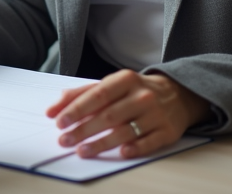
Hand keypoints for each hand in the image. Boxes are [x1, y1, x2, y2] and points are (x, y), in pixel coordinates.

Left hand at [46, 70, 208, 158]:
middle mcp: (142, 96)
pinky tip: (121, 152)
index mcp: (125, 79)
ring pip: (125, 131)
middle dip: (83, 130)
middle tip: (65, 140)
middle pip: (108, 116)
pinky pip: (148, 142)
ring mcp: (156, 114)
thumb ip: (81, 94)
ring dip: (101, 143)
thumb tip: (53, 109)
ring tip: (82, 151)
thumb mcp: (110, 85)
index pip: (97, 95)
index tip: (59, 121)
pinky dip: (134, 148)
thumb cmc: (135, 91)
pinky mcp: (167, 131)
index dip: (77, 109)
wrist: (177, 94)